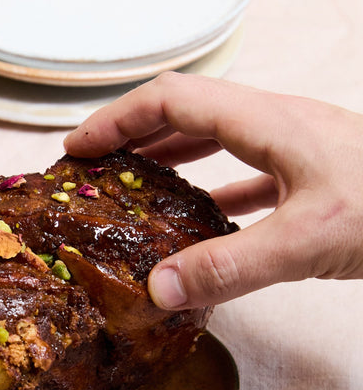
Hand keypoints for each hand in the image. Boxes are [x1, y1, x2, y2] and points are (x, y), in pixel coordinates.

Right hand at [63, 72, 362, 309]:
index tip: (78, 148)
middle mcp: (277, 126)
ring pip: (214, 140)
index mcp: (268, 122)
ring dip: (166, 155)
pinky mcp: (311, 180)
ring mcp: (296, 151)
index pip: (172, 100)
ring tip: (131, 182)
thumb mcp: (308, 240)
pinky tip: (198, 217)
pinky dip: (208, 188)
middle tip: (93, 164)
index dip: (117, 120)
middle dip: (132, 134)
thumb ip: (230, 266)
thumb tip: (159, 289)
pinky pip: (244, 174)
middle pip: (186, 112)